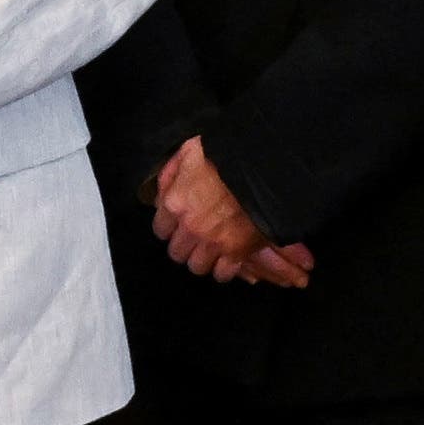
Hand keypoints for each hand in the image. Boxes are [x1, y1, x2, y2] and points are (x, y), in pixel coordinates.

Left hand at [148, 140, 312, 288]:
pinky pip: (223, 274)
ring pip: (197, 266)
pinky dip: (225, 269)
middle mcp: (189, 228)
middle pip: (177, 252)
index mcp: (175, 204)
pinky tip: (229, 259)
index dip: (171, 227)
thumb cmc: (227, 153)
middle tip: (197, 237)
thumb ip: (172, 172)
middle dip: (185, 245)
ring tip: (212, 250)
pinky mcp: (236, 252)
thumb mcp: (189, 151)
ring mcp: (213, 243)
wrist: (263, 166)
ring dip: (203, 259)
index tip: (179, 224)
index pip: (160, 230)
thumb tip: (163, 191)